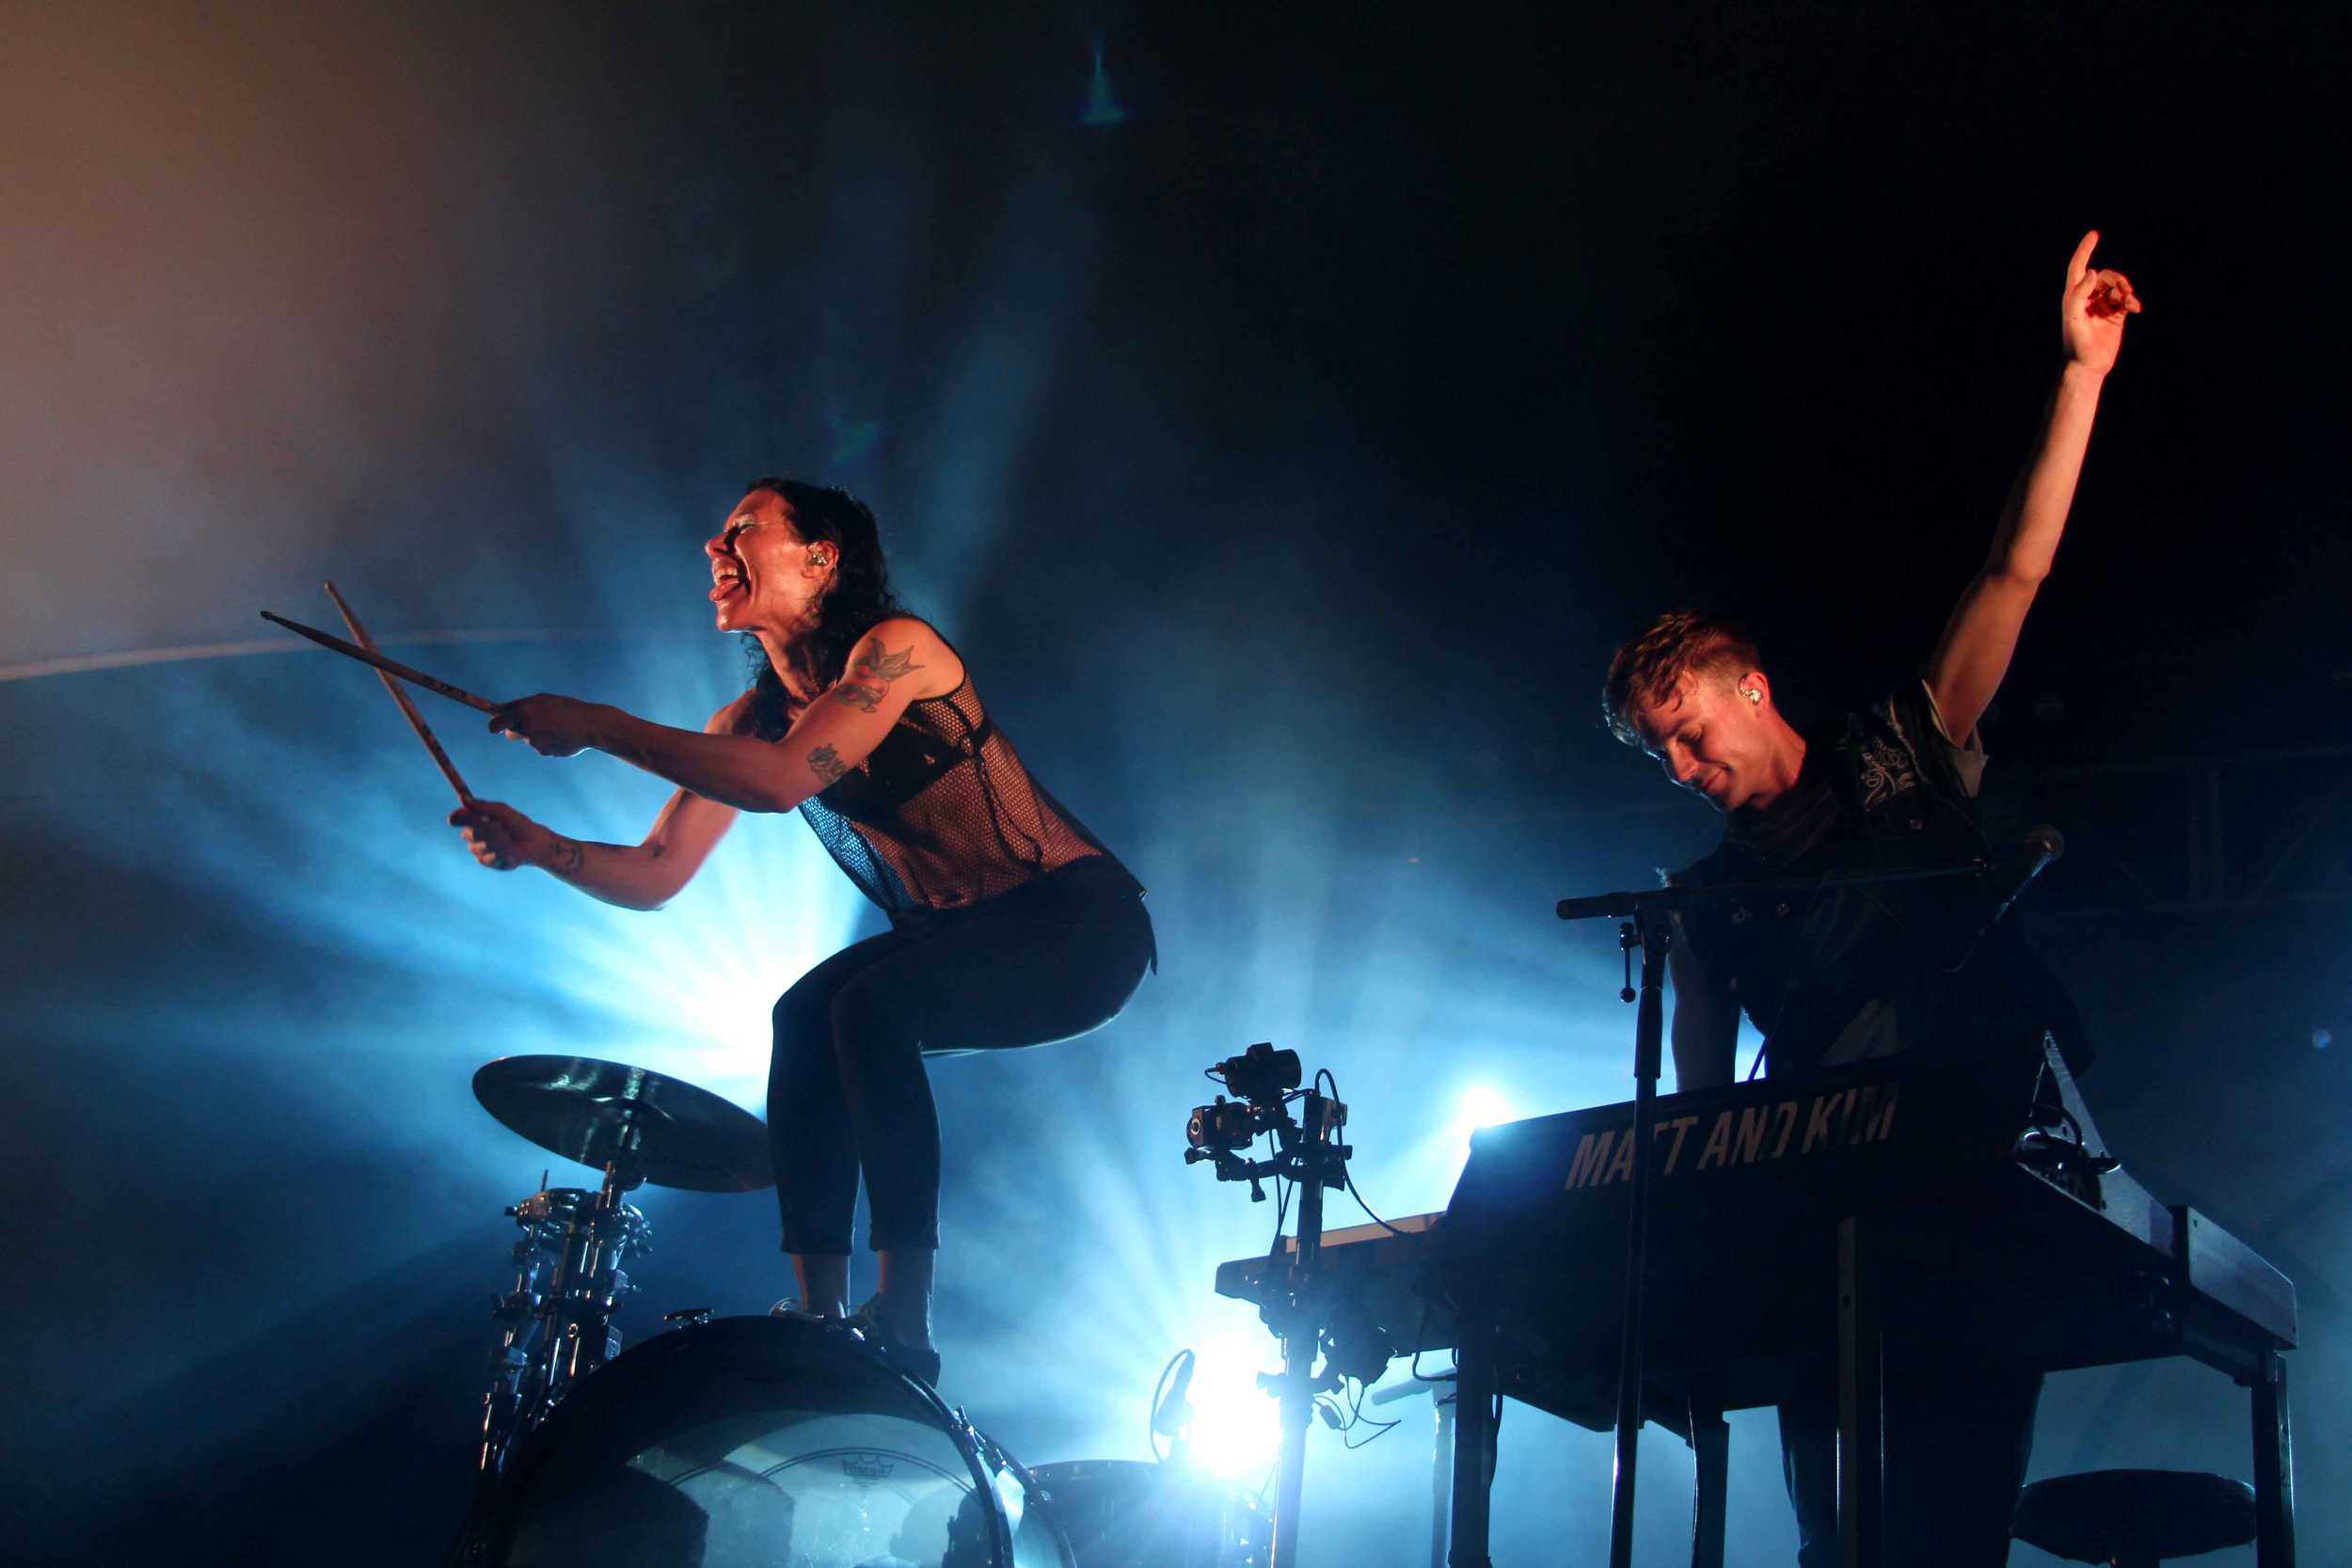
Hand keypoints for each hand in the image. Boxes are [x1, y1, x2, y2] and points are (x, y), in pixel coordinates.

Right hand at [449, 799, 552, 871]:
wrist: (534, 842)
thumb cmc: (517, 824)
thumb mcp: (501, 811)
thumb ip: (482, 806)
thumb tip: (463, 797)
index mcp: (473, 821)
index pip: (457, 819)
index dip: (457, 817)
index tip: (460, 814)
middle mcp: (472, 836)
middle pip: (467, 833)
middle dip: (485, 828)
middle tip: (499, 825)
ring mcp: (478, 850)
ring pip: (482, 845)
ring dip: (499, 838)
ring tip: (508, 836)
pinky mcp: (487, 862)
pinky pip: (491, 855)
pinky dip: (504, 849)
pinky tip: (510, 847)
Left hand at [489, 693, 604, 757]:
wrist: (590, 725)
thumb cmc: (567, 708)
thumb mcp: (544, 700)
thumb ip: (522, 705)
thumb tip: (501, 709)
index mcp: (524, 711)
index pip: (497, 722)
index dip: (494, 725)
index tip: (495, 727)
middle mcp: (526, 726)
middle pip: (511, 734)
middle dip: (517, 731)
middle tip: (529, 726)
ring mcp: (535, 741)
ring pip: (530, 739)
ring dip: (539, 734)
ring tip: (558, 727)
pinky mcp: (544, 751)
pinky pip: (543, 746)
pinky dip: (550, 742)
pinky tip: (563, 736)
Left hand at [2061, 229, 2141, 374]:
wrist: (2088, 365)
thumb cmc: (2076, 342)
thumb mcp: (2073, 317)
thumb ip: (2079, 294)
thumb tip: (2093, 272)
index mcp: (2073, 296)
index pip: (2079, 266)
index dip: (2085, 250)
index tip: (2094, 234)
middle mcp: (2088, 298)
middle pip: (2105, 275)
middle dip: (2116, 279)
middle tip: (2124, 290)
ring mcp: (2102, 306)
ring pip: (2118, 286)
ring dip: (2126, 290)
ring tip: (2129, 302)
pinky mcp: (2115, 315)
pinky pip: (2127, 299)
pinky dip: (2132, 300)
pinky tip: (2136, 308)